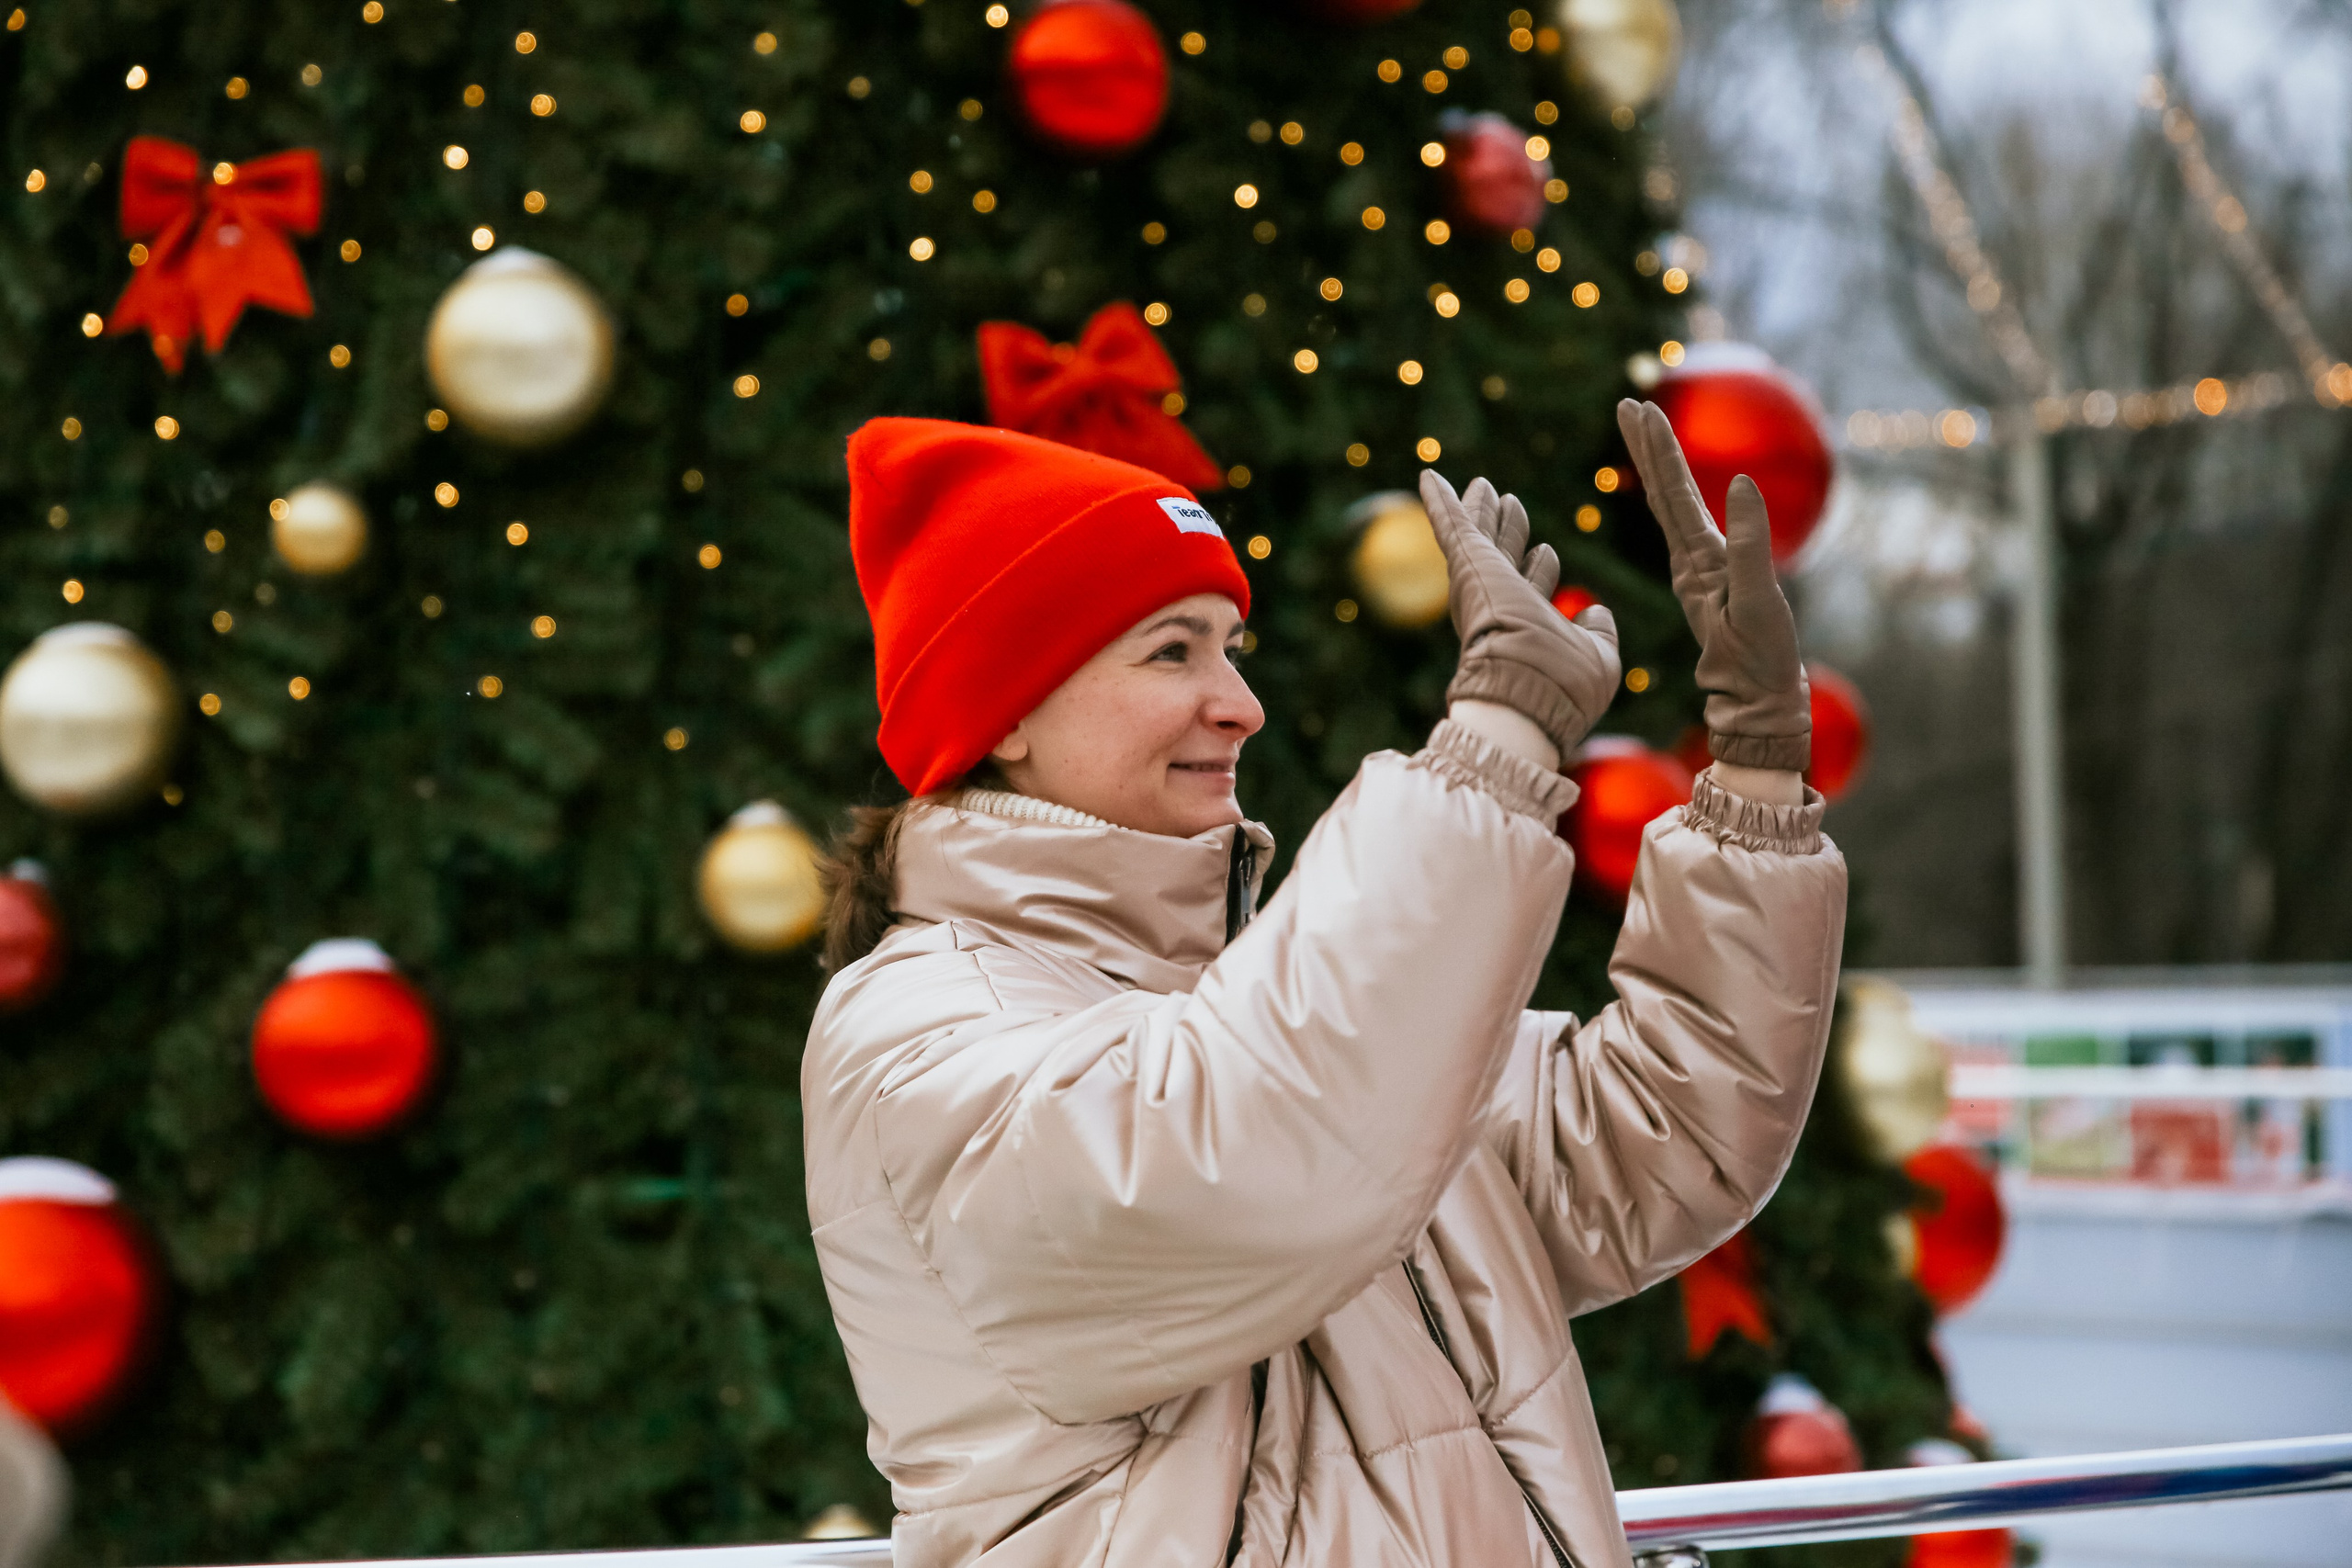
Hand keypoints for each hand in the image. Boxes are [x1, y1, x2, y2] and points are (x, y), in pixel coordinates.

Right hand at [1420, 470, 1620, 762]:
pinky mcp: (1469, 565)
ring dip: (1482, 510)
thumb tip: (1596, 612)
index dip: (1540, 568)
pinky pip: (1452, 526)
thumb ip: (1598, 634)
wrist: (1528, 692)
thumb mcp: (1597, 657)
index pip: (1531, 588)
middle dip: (1508, 531)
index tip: (1545, 551)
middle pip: (1503, 558)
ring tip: (1484, 485)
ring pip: (1481, 538)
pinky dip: (1440, 501)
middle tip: (1509, 502)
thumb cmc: (1564, 685)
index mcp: (1528, 629)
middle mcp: (1501, 608)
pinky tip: (1428, 475)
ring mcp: (1482, 586)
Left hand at [1616, 399, 1810, 771]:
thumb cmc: (1761, 657)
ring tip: (1644, 431)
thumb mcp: (1759, 600)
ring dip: (1657, 467)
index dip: (1659, 449)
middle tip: (1628, 404)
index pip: (1673, 493)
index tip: (1642, 409)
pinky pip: (1685, 529)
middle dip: (1647, 446)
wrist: (1756, 701)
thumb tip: (1740, 483)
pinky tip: (1672, 490)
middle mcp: (1691, 560)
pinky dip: (1676, 498)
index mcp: (1699, 560)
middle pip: (1663, 492)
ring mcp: (1697, 571)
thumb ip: (1749, 543)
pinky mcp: (1708, 583)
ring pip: (1671, 508)